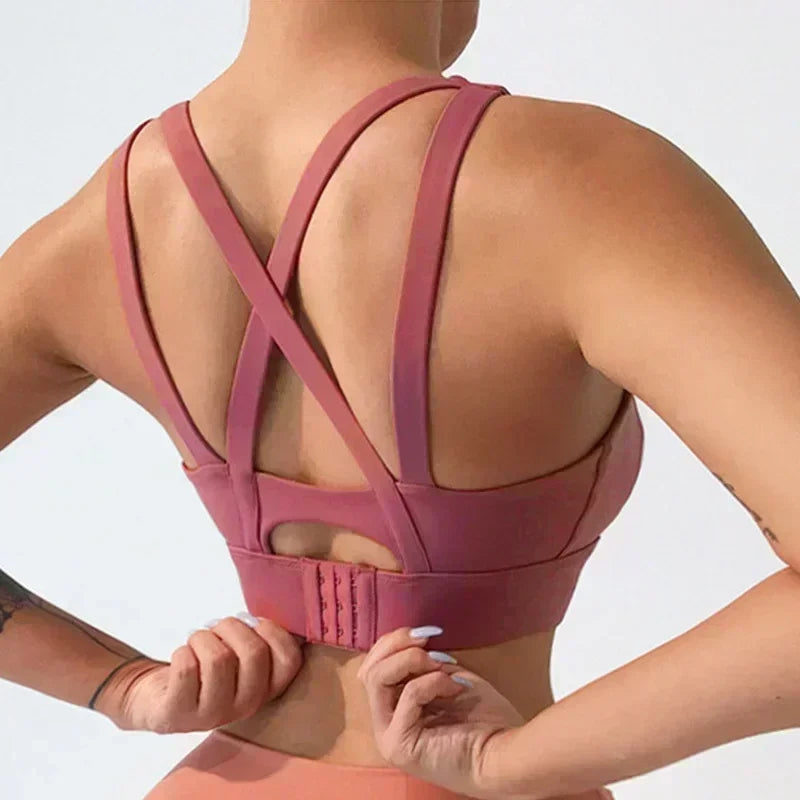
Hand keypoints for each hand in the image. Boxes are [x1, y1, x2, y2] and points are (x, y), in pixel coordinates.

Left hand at [95, 613, 303, 732]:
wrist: (161, 699)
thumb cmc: (207, 668)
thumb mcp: (239, 657)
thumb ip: (260, 637)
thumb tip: (269, 612)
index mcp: (266, 689)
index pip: (289, 660)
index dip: (273, 631)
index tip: (253, 623)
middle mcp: (245, 707)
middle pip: (253, 652)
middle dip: (232, 627)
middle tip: (218, 630)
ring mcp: (211, 715)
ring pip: (218, 658)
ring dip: (203, 637)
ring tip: (197, 643)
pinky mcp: (178, 716)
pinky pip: (186, 668)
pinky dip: (182, 651)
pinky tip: (182, 658)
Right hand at [357, 625, 525, 799]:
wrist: (505, 753)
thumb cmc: (483, 718)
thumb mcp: (446, 677)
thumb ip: (421, 664)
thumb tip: (412, 640)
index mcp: (393, 708)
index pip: (374, 665)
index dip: (395, 641)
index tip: (427, 632)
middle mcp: (384, 723)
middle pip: (369, 669)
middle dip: (397, 644)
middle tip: (427, 639)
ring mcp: (388, 736)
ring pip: (377, 678)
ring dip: (411, 660)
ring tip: (440, 665)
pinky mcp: (399, 745)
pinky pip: (408, 694)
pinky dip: (434, 681)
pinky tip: (457, 688)